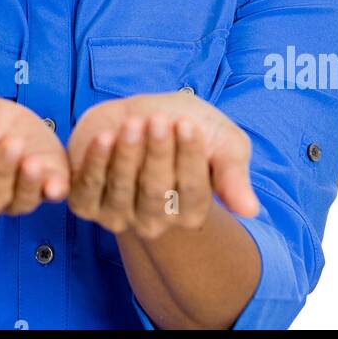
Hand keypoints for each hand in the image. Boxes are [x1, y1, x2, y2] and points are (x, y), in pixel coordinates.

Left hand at [66, 93, 260, 240]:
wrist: (139, 117)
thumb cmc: (185, 127)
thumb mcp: (221, 142)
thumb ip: (233, 173)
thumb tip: (251, 211)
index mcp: (191, 212)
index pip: (192, 191)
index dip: (189, 157)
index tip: (188, 124)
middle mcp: (155, 221)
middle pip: (156, 191)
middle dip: (158, 153)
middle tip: (160, 119)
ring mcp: (118, 216)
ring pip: (122, 189)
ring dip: (127, 153)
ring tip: (135, 122)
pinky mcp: (86, 204)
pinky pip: (88, 189)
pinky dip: (95, 162)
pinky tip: (105, 136)